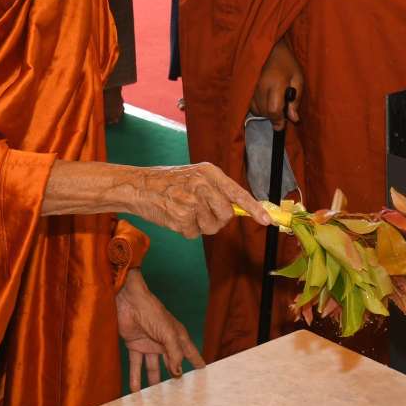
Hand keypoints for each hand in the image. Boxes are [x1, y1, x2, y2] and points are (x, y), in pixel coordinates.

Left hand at [115, 270, 205, 391]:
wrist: (128, 302)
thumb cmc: (152, 312)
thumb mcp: (168, 334)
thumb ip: (174, 354)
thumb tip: (178, 373)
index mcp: (177, 337)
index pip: (190, 353)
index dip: (196, 363)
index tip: (203, 375)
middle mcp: (165, 342)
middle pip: (171, 363)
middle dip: (174, 377)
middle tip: (177, 394)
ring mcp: (149, 345)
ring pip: (153, 367)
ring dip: (153, 381)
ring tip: (154, 398)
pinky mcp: (135, 346)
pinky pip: (136, 365)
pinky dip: (135, 377)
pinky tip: (135, 390)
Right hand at [129, 163, 268, 238]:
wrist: (138, 186)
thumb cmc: (168, 182)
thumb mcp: (195, 175)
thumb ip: (217, 189)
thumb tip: (240, 208)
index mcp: (209, 172)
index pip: (237, 193)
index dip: (254, 209)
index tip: (267, 221)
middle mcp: (202, 185)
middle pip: (226, 215)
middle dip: (217, 219)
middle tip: (201, 211)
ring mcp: (192, 202)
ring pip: (211, 227)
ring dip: (200, 225)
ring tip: (184, 210)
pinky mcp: (181, 217)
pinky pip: (194, 233)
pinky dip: (185, 230)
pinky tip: (174, 216)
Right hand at [251, 39, 302, 129]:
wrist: (267, 47)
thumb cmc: (286, 62)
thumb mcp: (298, 78)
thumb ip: (296, 99)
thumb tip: (293, 118)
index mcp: (275, 84)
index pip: (274, 110)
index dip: (278, 121)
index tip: (282, 126)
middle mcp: (260, 87)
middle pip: (265, 113)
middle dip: (274, 116)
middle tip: (282, 107)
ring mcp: (250, 88)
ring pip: (256, 111)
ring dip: (266, 112)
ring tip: (274, 101)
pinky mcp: (245, 88)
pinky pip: (250, 106)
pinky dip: (258, 107)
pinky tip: (265, 99)